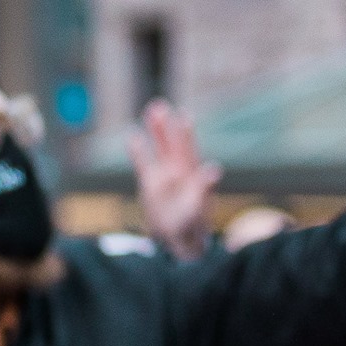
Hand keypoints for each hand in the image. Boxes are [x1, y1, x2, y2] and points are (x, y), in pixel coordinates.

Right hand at [127, 100, 219, 261]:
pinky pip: (143, 163)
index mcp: (192, 176)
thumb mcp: (197, 209)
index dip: (186, 134)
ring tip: (152, 109)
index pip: (188, 151)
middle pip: (172, 144)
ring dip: (156, 131)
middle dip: (167, 126)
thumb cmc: (192, 226)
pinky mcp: (151, 185)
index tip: (184, 116)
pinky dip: (138, 150)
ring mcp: (165, 177)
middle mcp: (180, 172)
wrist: (178, 240)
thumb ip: (204, 188)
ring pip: (160, 149)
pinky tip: (132, 134)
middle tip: (159, 105)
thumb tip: (214, 169)